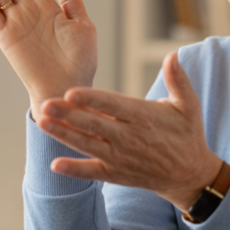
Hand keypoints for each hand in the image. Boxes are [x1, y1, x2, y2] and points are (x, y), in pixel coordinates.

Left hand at [37, 51, 222, 209]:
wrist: (188, 174)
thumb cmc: (187, 134)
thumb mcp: (188, 106)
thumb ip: (178, 80)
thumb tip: (172, 55)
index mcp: (143, 117)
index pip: (112, 105)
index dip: (91, 99)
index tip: (71, 91)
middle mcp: (129, 138)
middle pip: (93, 124)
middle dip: (68, 114)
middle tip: (45, 103)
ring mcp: (120, 158)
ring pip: (87, 145)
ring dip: (63, 134)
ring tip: (41, 123)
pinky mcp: (115, 173)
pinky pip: (91, 172)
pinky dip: (74, 169)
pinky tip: (54, 164)